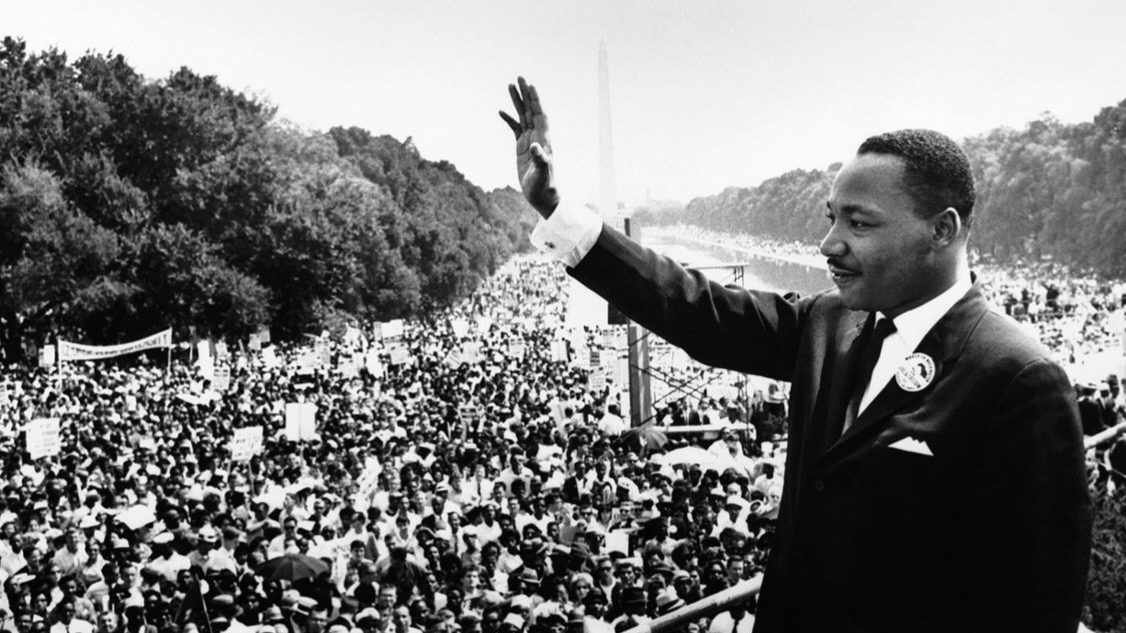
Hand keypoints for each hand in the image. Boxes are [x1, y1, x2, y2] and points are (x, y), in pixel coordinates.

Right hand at [499, 77, 559, 218]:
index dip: (535, 100)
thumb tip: (535, 147)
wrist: (542, 196)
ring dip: (517, 102)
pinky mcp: (522, 148)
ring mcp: (529, 141)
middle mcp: (538, 137)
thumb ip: (540, 160)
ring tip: (510, 86)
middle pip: (531, 110)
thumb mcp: (542, 174)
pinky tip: (501, 111)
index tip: (530, 85)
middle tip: (519, 77)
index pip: (540, 114)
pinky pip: (515, 129)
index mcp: (544, 139)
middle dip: (525, 94)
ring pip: (523, 116)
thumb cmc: (544, 186)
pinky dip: (509, 119)